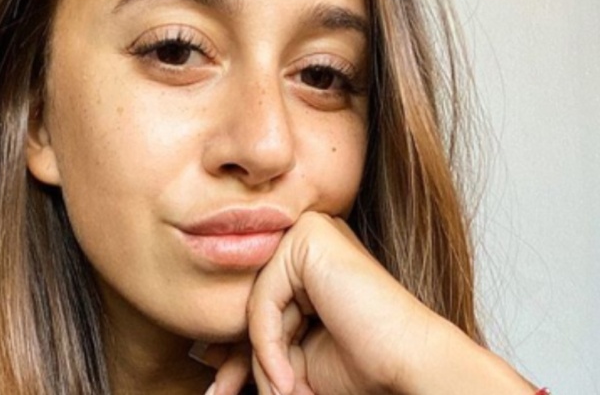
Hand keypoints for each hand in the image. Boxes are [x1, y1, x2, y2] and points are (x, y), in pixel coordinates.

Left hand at [201, 212, 535, 394]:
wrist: (410, 366)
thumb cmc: (364, 367)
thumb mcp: (293, 360)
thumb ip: (256, 349)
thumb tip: (204, 350)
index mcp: (310, 266)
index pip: (260, 305)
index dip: (241, 353)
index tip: (223, 388)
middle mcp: (308, 242)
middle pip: (253, 302)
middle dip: (241, 357)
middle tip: (222, 394)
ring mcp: (310, 234)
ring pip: (255, 303)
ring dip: (262, 358)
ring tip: (281, 391)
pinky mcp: (310, 238)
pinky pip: (264, 298)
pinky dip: (267, 343)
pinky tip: (287, 376)